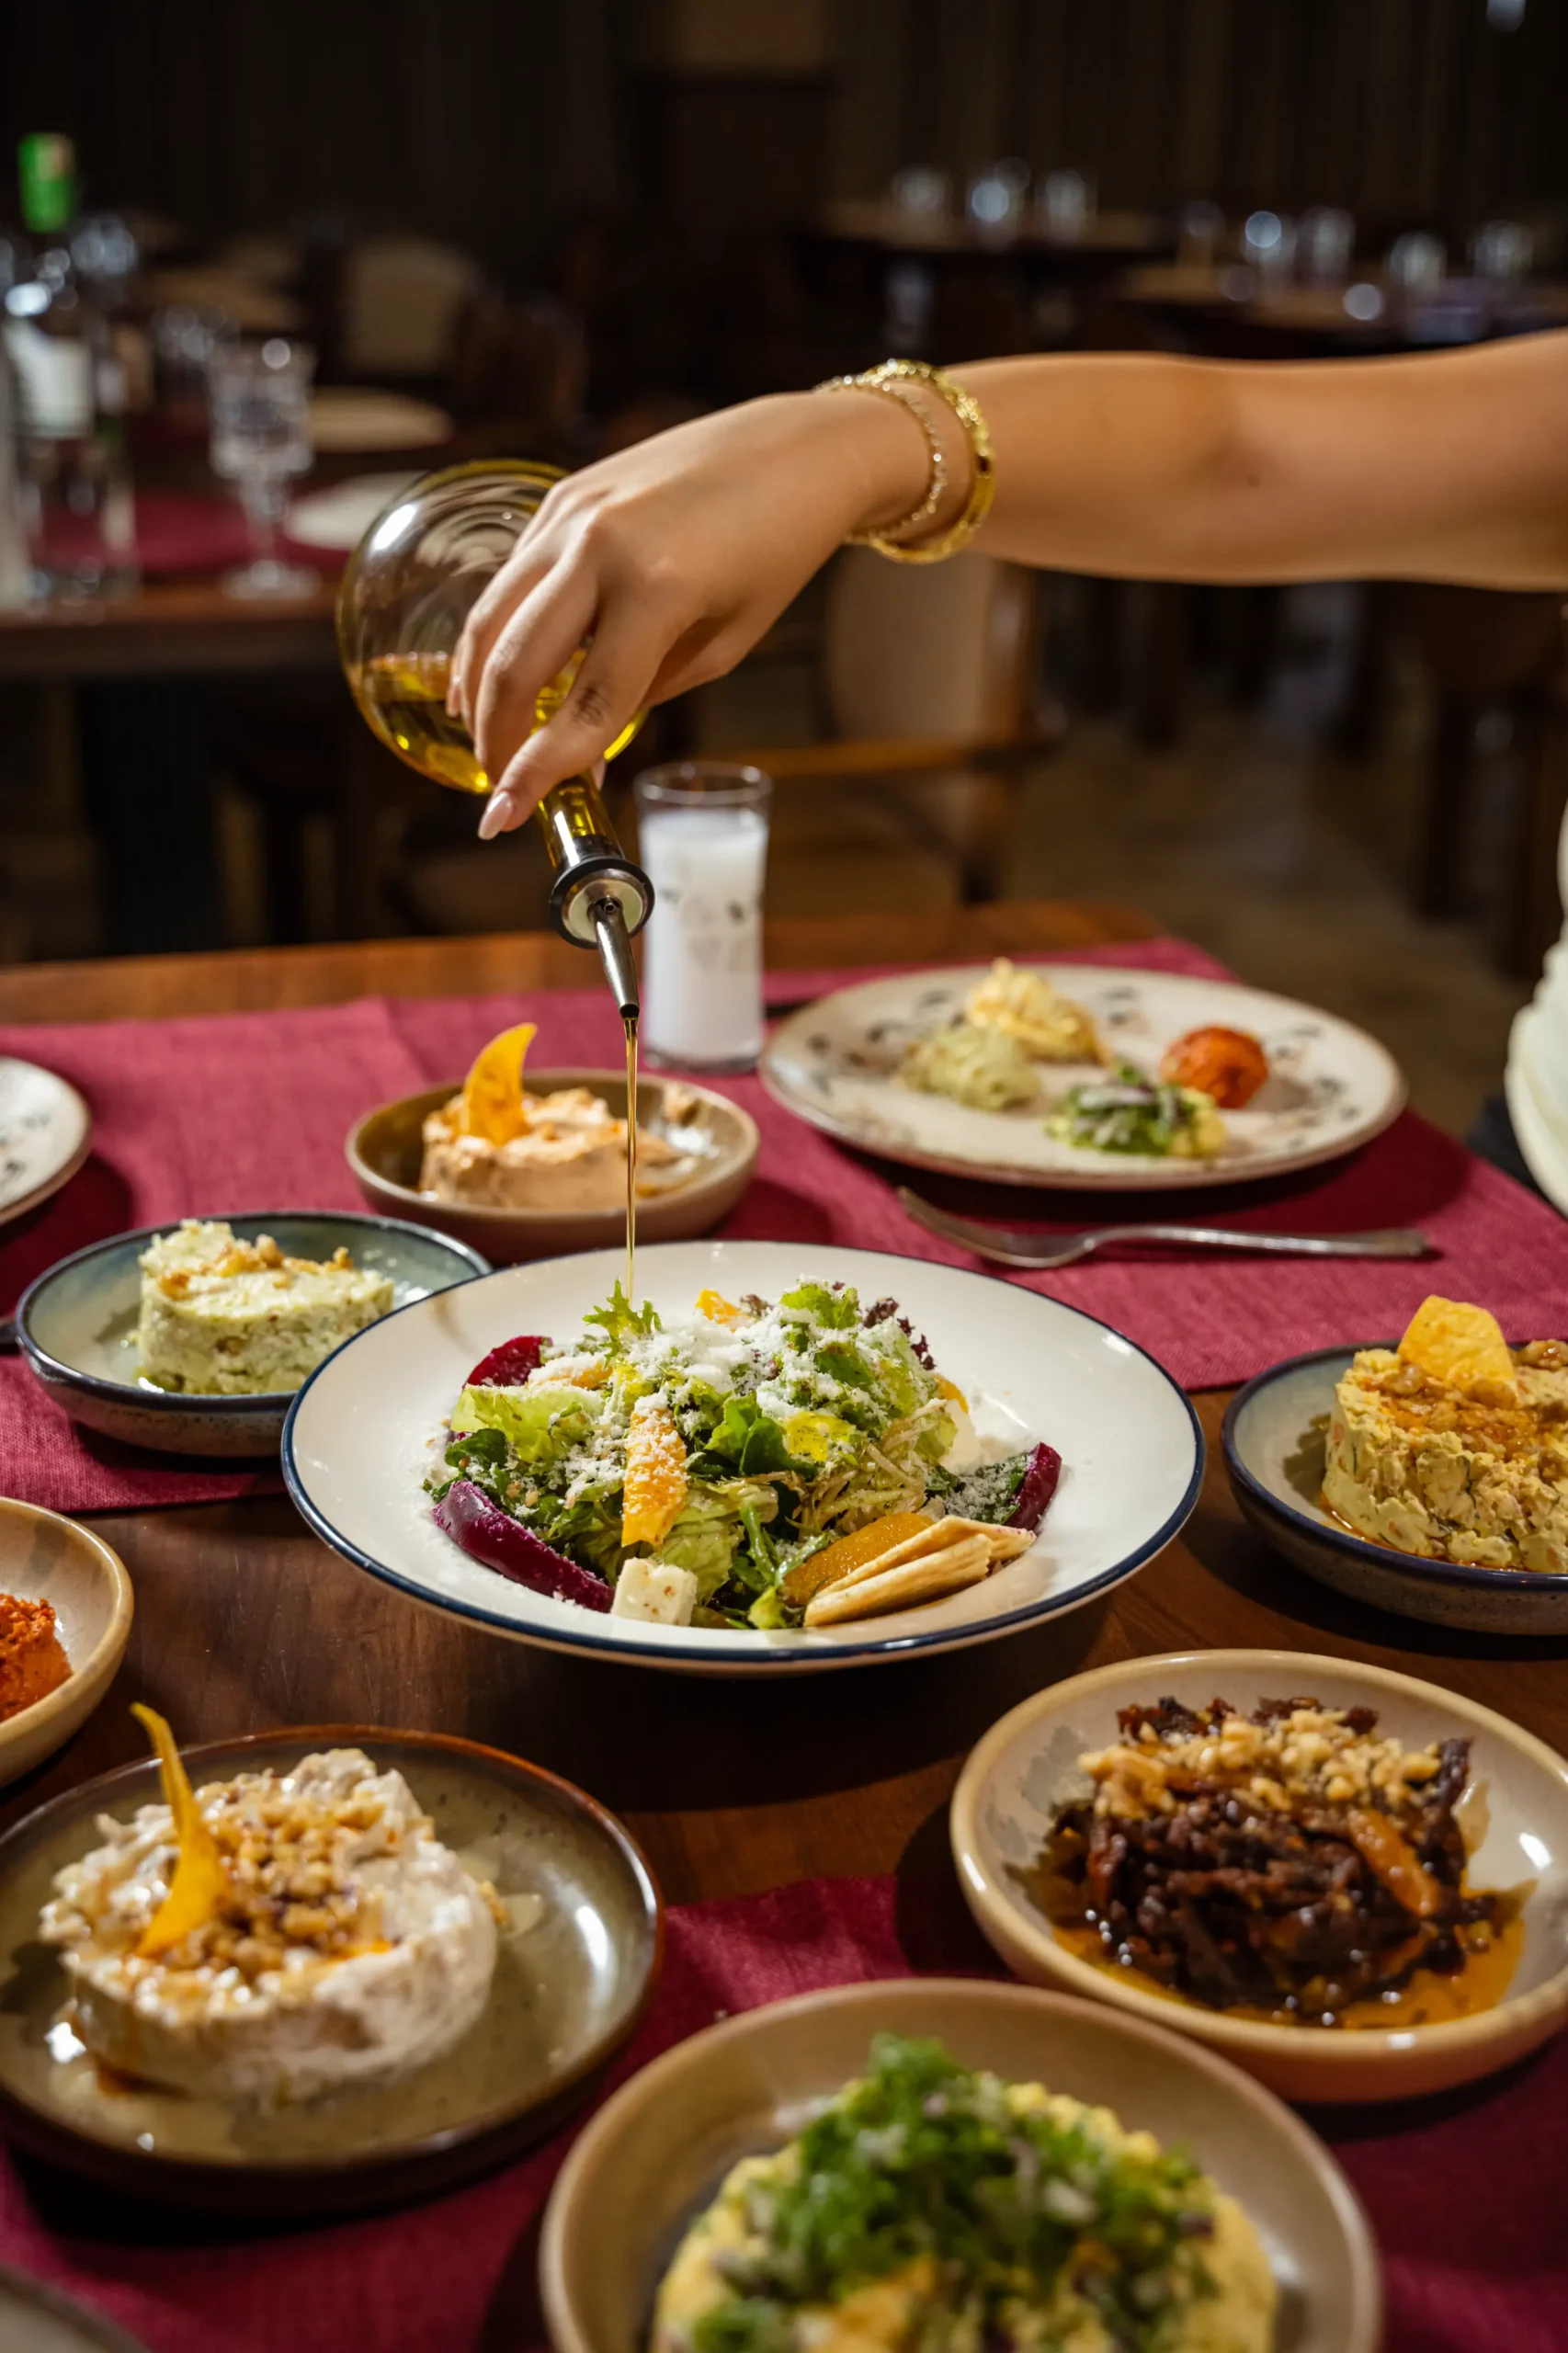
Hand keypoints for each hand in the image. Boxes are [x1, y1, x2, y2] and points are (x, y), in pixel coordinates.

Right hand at [450, 390, 928, 834]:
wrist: (790, 453)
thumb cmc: (773, 554)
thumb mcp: (723, 644)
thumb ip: (646, 691)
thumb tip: (582, 742)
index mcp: (658, 589)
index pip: (586, 706)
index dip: (540, 773)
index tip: (505, 819)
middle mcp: (600, 545)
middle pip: (515, 664)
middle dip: (496, 738)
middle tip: (497, 786)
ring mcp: (571, 513)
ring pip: (492, 617)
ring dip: (477, 689)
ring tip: (483, 738)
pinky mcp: (560, 496)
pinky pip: (511, 579)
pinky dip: (494, 634)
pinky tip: (491, 673)